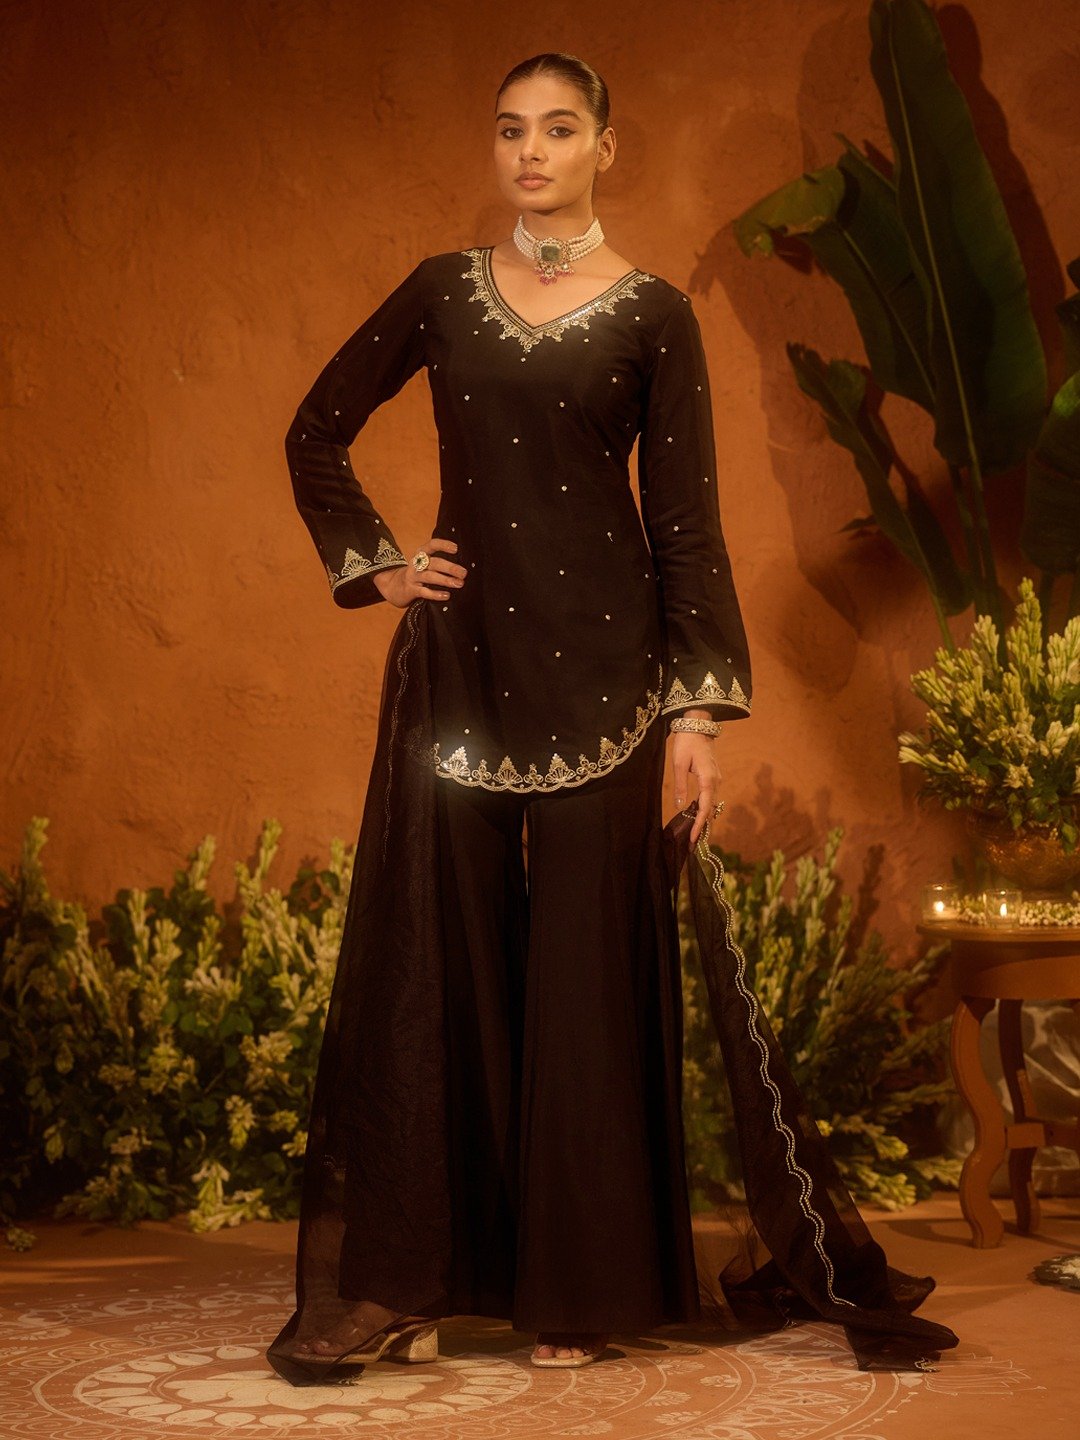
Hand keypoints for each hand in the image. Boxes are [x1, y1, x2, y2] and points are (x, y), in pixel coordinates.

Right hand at [373, 536, 466, 607]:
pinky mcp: (411, 590)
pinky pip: (424, 592)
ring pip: (429, 576)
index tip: (456, 548)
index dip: (443, 545)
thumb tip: (461, 567)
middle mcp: (416, 564)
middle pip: (434, 563)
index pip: (432, 545)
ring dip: (445, 579)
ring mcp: (413, 577)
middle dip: (450, 567)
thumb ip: (437, 562)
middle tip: (463, 573)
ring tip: (459, 583)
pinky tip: (446, 595)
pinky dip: (435, 594)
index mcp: (421, 554)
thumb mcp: (424, 564)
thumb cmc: (416, 574)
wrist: (393, 586)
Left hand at [671, 729, 721, 847]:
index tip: (692, 839)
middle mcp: (716, 782)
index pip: (705, 808)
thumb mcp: (679, 765)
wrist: (697, 725)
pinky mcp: (713, 777)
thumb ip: (680, 786)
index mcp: (708, 780)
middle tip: (692, 843)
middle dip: (703, 827)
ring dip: (704, 819)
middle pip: (711, 809)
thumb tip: (680, 807)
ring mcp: (716, 779)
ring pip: (712, 804)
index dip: (699, 825)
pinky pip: (710, 797)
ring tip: (693, 834)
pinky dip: (704, 809)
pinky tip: (696, 816)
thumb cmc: (686, 743)